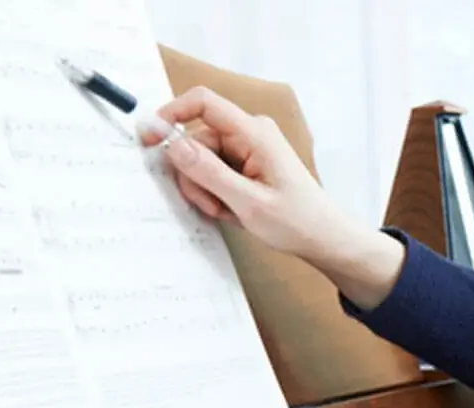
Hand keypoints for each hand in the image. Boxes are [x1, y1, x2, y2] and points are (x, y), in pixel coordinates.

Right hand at [147, 86, 402, 304]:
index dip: (171, 114)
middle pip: (196, 140)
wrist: (324, 238)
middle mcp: (251, 133)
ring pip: (201, 160)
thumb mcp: (247, 202)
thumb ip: (207, 172)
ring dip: (205, 190)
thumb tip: (171, 144)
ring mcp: (249, 148)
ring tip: (229, 212)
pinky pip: (214, 171)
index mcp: (255, 133)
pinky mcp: (246, 163)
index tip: (149, 138)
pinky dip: (216, 193)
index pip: (203, 102)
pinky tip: (234, 210)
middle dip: (194, 176)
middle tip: (212, 207)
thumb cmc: (297, 221)